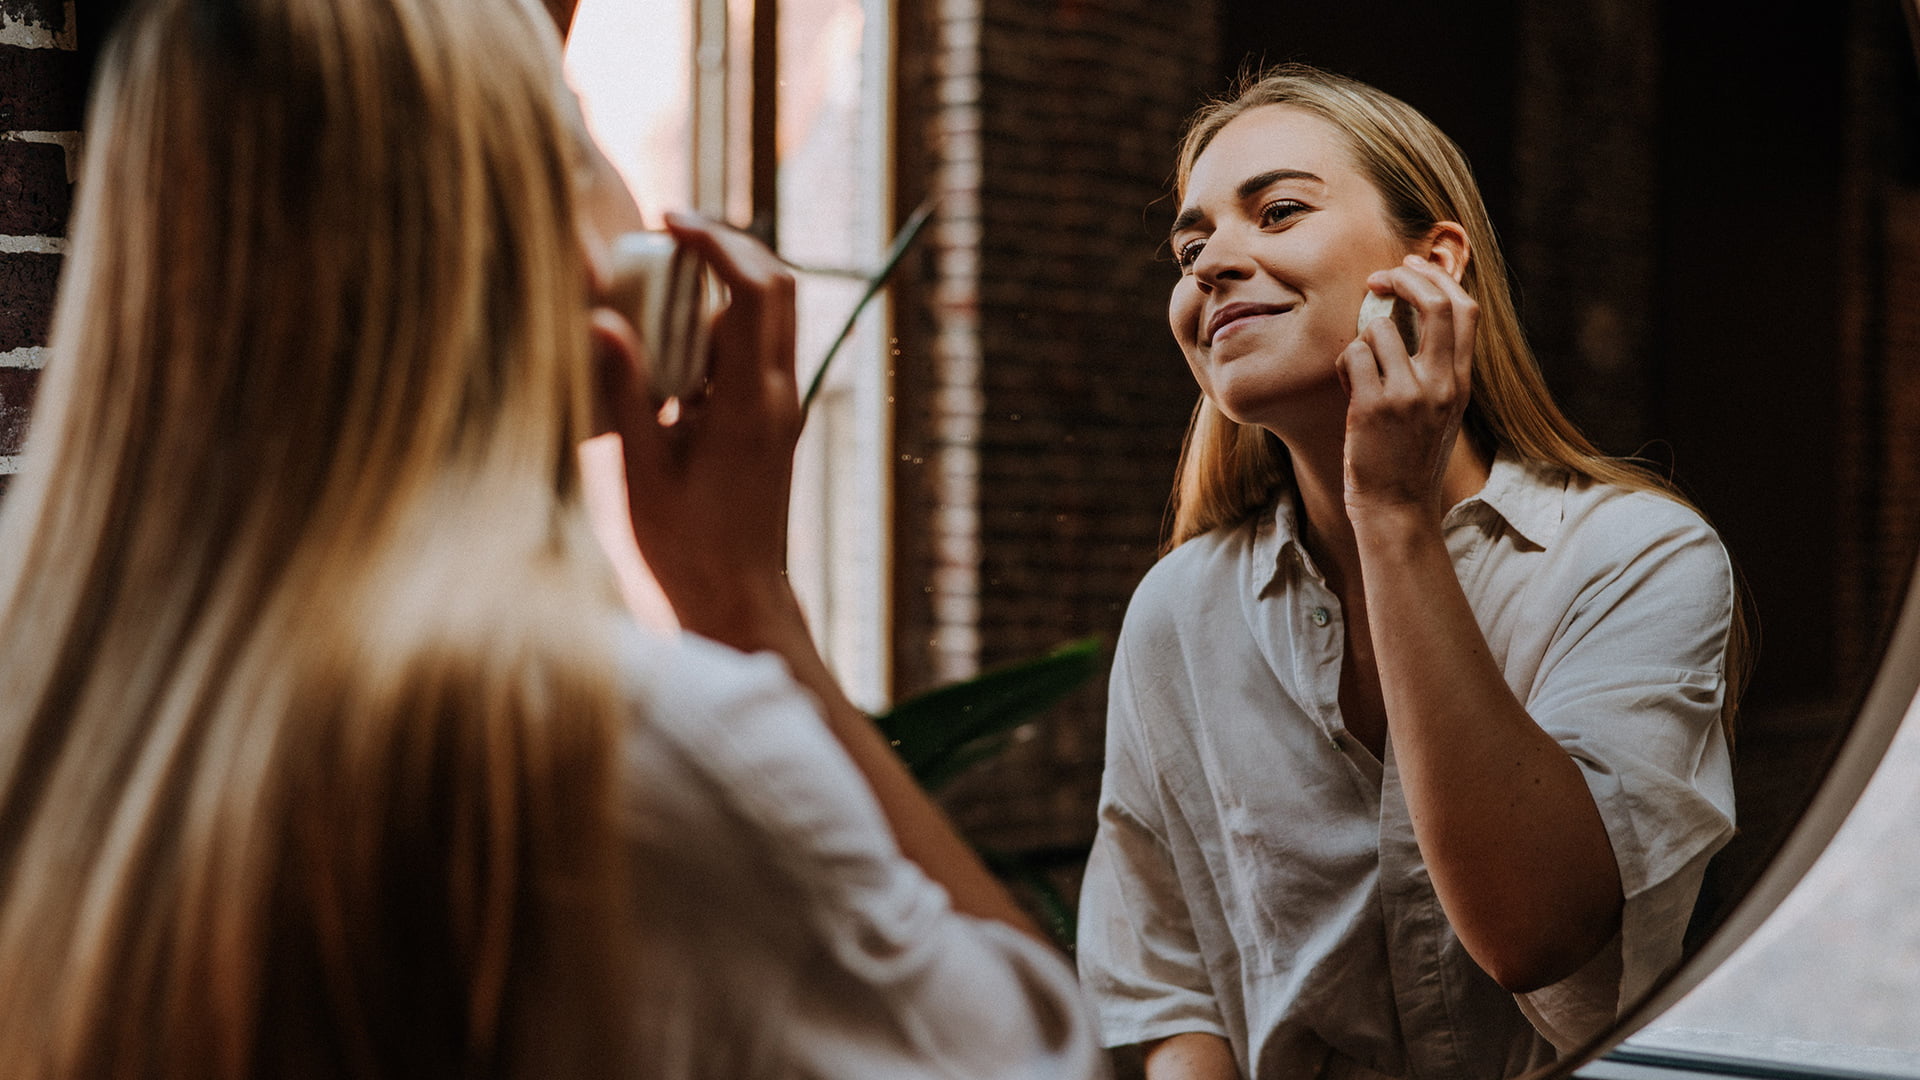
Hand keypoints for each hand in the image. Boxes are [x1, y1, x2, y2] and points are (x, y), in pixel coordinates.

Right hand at [593, 210, 801, 641]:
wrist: (735, 604)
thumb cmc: (683, 551)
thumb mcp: (638, 471)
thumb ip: (620, 391)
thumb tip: (598, 318)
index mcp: (752, 402)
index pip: (753, 290)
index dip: (715, 242)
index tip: (668, 220)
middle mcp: (780, 396)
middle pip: (777, 287)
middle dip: (727, 247)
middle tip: (667, 235)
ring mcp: (782, 409)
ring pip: (771, 318)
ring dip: (725, 285)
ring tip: (660, 280)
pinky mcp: (773, 423)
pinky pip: (756, 352)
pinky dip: (720, 327)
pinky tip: (668, 343)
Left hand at [1334, 253, 1477, 524]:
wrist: (1397, 509)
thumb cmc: (1410, 458)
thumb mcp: (1440, 411)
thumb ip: (1436, 369)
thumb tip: (1411, 315)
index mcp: (1461, 382)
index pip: (1465, 310)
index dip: (1437, 279)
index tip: (1410, 267)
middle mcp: (1442, 384)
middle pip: (1435, 304)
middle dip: (1405, 278)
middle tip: (1379, 276)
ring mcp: (1409, 396)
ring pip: (1381, 328)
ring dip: (1362, 338)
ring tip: (1359, 370)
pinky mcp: (1374, 408)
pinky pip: (1353, 355)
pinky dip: (1344, 364)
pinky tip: (1348, 388)